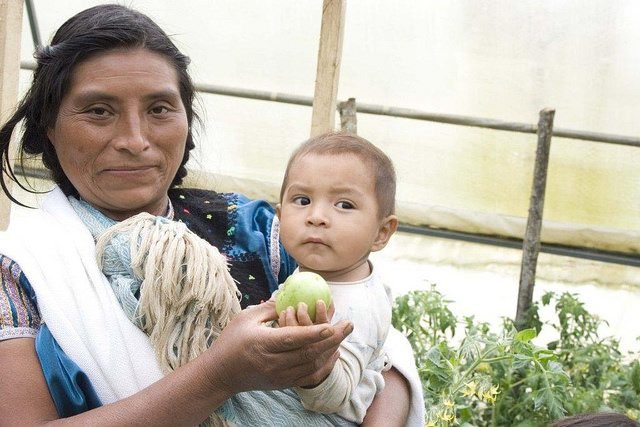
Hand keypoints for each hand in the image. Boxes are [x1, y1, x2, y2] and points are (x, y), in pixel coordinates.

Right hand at [204, 299, 352, 393]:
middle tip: (349, 324)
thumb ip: (270, 307)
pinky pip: (309, 377)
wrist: (221, 374)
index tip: (332, 324)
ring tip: (344, 334)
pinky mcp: (283, 383)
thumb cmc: (231, 340)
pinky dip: (325, 365)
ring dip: (331, 350)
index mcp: (262, 344)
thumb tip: (290, 293)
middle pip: (309, 353)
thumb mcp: (246, 317)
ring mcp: (279, 376)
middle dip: (333, 339)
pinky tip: (333, 353)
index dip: (314, 332)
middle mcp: (272, 363)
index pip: (292, 338)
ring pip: (312, 365)